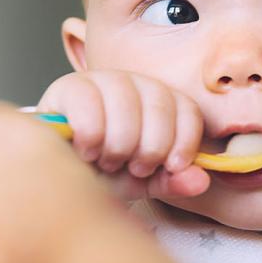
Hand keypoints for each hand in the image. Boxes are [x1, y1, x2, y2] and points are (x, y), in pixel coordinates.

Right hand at [38, 70, 209, 201]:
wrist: (60, 177)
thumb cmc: (104, 175)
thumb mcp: (143, 182)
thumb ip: (173, 181)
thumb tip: (201, 180)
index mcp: (160, 101)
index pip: (188, 109)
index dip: (184, 141)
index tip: (171, 167)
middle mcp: (134, 83)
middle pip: (160, 106)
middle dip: (150, 148)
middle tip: (132, 167)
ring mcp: (101, 80)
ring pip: (126, 103)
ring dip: (119, 144)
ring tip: (107, 161)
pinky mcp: (68, 87)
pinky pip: (89, 103)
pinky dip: (91, 136)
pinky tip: (86, 151)